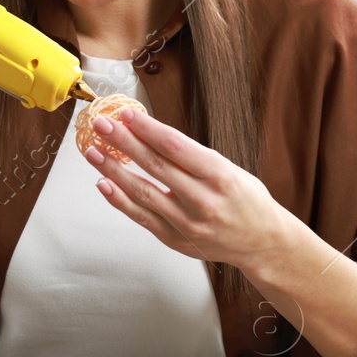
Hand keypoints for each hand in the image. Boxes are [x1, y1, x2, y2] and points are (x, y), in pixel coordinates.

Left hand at [81, 105, 288, 267]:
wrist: (262, 242)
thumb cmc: (246, 199)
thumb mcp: (230, 169)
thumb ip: (192, 157)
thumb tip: (149, 134)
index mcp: (220, 176)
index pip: (175, 146)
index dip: (146, 128)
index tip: (126, 114)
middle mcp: (203, 200)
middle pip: (154, 165)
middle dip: (123, 141)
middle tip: (101, 124)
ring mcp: (188, 223)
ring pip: (142, 192)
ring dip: (113, 169)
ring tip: (94, 151)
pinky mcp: (176, 240)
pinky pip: (141, 217)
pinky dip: (119, 200)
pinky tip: (103, 183)